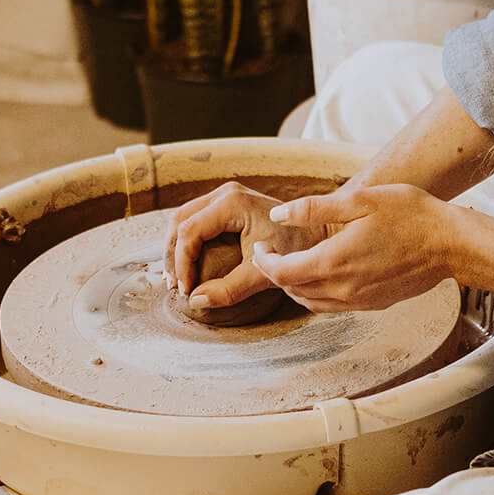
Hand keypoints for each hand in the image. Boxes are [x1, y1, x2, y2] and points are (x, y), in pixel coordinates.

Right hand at [165, 182, 328, 309]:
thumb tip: (195, 301)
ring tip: (179, 280)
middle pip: (179, 221)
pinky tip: (189, 267)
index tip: (186, 290)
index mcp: (231, 203)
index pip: (189, 232)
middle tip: (176, 286)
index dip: (182, 263)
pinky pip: (195, 222)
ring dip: (177, 250)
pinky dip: (187, 244)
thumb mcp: (262, 273)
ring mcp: (224, 196)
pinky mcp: (227, 205)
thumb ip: (229, 289)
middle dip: (173, 256)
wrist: (320, 233)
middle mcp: (224, 193)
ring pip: (183, 220)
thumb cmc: (296, 250)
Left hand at [250, 185, 460, 311]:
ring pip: (311, 303)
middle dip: (275, 273)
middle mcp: (344, 288)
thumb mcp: (360, 199)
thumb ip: (314, 209)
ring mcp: (360, 300)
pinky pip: (333, 307)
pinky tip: (321, 277)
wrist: (451, 244)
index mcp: (334, 261)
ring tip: (290, 266)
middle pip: (293, 290)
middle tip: (268, 254)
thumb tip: (279, 215)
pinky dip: (316, 295)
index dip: (264, 261)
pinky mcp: (373, 305)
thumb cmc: (410, 215)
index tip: (260, 247)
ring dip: (294, 287)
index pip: (281, 272)